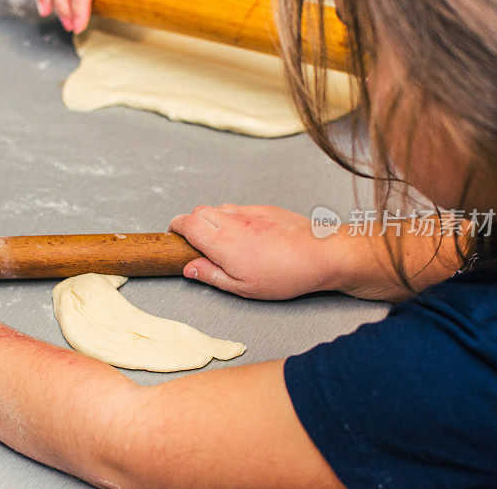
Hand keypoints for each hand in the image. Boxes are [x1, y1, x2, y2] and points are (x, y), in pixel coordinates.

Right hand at [169, 204, 338, 299]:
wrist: (322, 254)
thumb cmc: (286, 275)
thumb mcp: (243, 288)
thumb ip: (212, 275)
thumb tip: (189, 268)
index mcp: (223, 242)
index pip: (187, 223)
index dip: (176, 227)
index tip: (174, 235)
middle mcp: (233, 221)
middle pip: (199, 211)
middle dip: (190, 223)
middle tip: (193, 240)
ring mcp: (250, 212)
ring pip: (219, 208)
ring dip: (211, 219)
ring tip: (219, 239)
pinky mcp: (265, 208)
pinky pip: (238, 208)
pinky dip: (231, 217)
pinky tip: (243, 235)